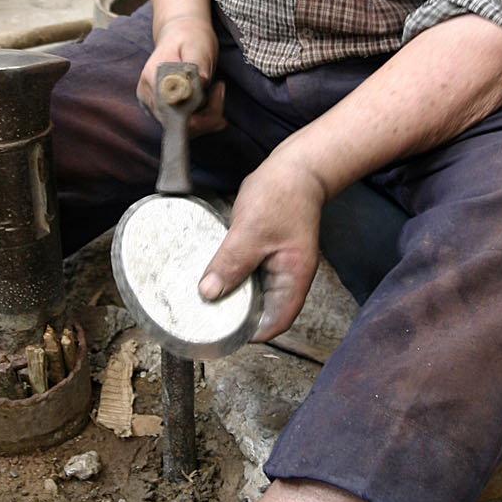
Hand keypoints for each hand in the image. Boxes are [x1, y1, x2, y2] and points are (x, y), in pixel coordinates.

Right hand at [138, 14, 225, 134]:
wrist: (178, 32)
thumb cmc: (189, 36)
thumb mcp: (197, 45)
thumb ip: (196, 64)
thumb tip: (200, 84)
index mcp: (153, 78)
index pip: (174, 114)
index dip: (200, 116)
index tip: (218, 93)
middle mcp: (148, 95)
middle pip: (177, 126)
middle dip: (207, 117)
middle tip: (221, 92)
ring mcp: (151, 103)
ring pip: (180, 128)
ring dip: (205, 117)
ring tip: (217, 92)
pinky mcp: (159, 108)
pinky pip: (180, 123)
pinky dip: (199, 117)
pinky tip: (211, 101)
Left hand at [199, 147, 326, 338]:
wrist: (296, 166)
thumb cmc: (283, 195)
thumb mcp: (250, 232)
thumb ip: (230, 263)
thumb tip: (210, 293)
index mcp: (294, 278)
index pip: (276, 322)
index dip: (252, 333)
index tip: (224, 334)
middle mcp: (288, 276)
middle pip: (263, 310)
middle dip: (237, 316)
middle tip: (208, 317)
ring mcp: (279, 264)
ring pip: (254, 291)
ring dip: (233, 294)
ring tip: (206, 298)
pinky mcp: (267, 251)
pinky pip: (249, 272)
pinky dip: (233, 275)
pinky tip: (214, 272)